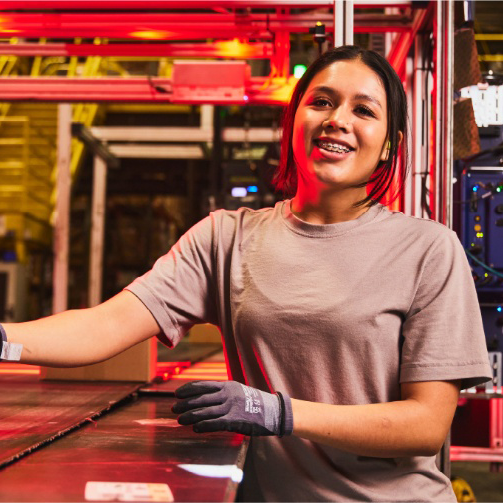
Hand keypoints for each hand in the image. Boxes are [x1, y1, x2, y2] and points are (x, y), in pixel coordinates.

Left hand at [171, 380, 292, 436]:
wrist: (273, 411)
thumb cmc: (253, 402)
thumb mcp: (238, 391)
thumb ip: (222, 393)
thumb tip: (204, 398)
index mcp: (227, 385)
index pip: (202, 385)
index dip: (188, 390)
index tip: (176, 394)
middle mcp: (227, 394)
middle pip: (200, 398)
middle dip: (185, 404)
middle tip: (173, 409)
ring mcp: (231, 407)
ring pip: (205, 411)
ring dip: (190, 416)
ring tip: (180, 420)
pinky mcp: (235, 420)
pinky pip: (215, 423)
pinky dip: (203, 425)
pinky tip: (195, 428)